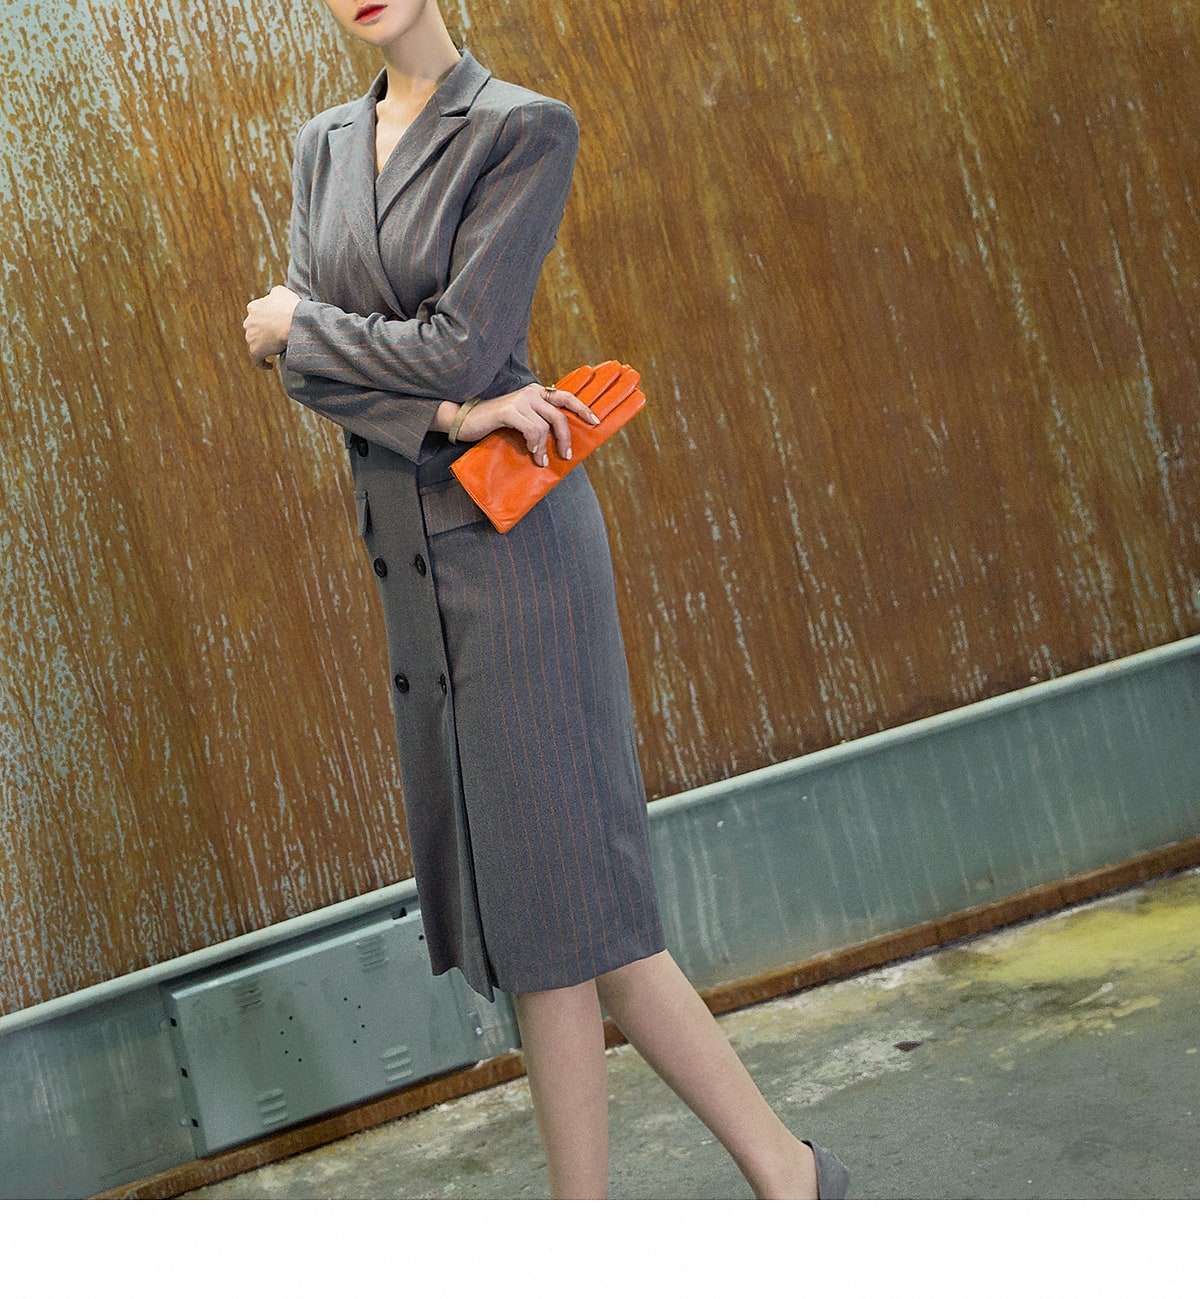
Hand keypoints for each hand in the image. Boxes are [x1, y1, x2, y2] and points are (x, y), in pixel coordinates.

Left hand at [243, 285, 300, 368]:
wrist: (291, 321)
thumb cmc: (289, 306)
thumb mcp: (281, 291)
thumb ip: (273, 293)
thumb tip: (273, 296)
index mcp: (253, 307)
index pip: (257, 313)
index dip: (266, 318)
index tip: (274, 322)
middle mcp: (248, 322)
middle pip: (254, 329)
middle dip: (263, 332)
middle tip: (277, 336)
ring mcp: (250, 337)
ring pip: (255, 343)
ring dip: (264, 346)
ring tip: (276, 349)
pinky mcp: (255, 351)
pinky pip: (257, 360)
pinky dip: (262, 363)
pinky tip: (269, 366)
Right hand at [455, 382, 598, 465]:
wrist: (466, 420)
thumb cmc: (495, 424)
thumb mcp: (522, 421)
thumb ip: (539, 423)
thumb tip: (561, 442)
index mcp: (537, 392)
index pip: (567, 397)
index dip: (583, 409)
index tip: (596, 422)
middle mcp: (532, 392)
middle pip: (560, 415)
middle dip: (565, 438)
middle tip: (567, 455)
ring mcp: (520, 400)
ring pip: (545, 426)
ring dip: (545, 447)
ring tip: (541, 460)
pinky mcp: (509, 410)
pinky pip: (532, 429)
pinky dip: (535, 444)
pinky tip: (533, 453)